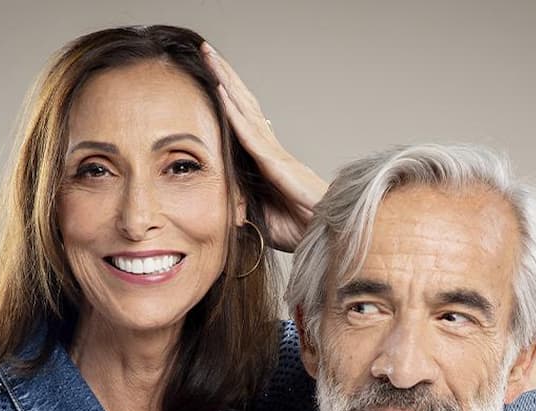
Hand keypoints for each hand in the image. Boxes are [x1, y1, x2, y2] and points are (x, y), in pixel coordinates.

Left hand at [202, 42, 327, 250]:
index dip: (228, 99)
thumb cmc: (300, 228)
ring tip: (210, 56)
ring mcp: (275, 154)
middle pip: (244, 106)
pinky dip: (234, 112)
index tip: (211, 77)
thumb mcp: (261, 216)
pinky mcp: (277, 164)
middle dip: (225, 77)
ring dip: (227, 82)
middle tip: (207, 50)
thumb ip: (244, 204)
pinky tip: (221, 92)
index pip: (243, 123)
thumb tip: (224, 203)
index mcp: (267, 162)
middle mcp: (271, 150)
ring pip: (246, 110)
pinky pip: (250, 134)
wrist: (328, 236)